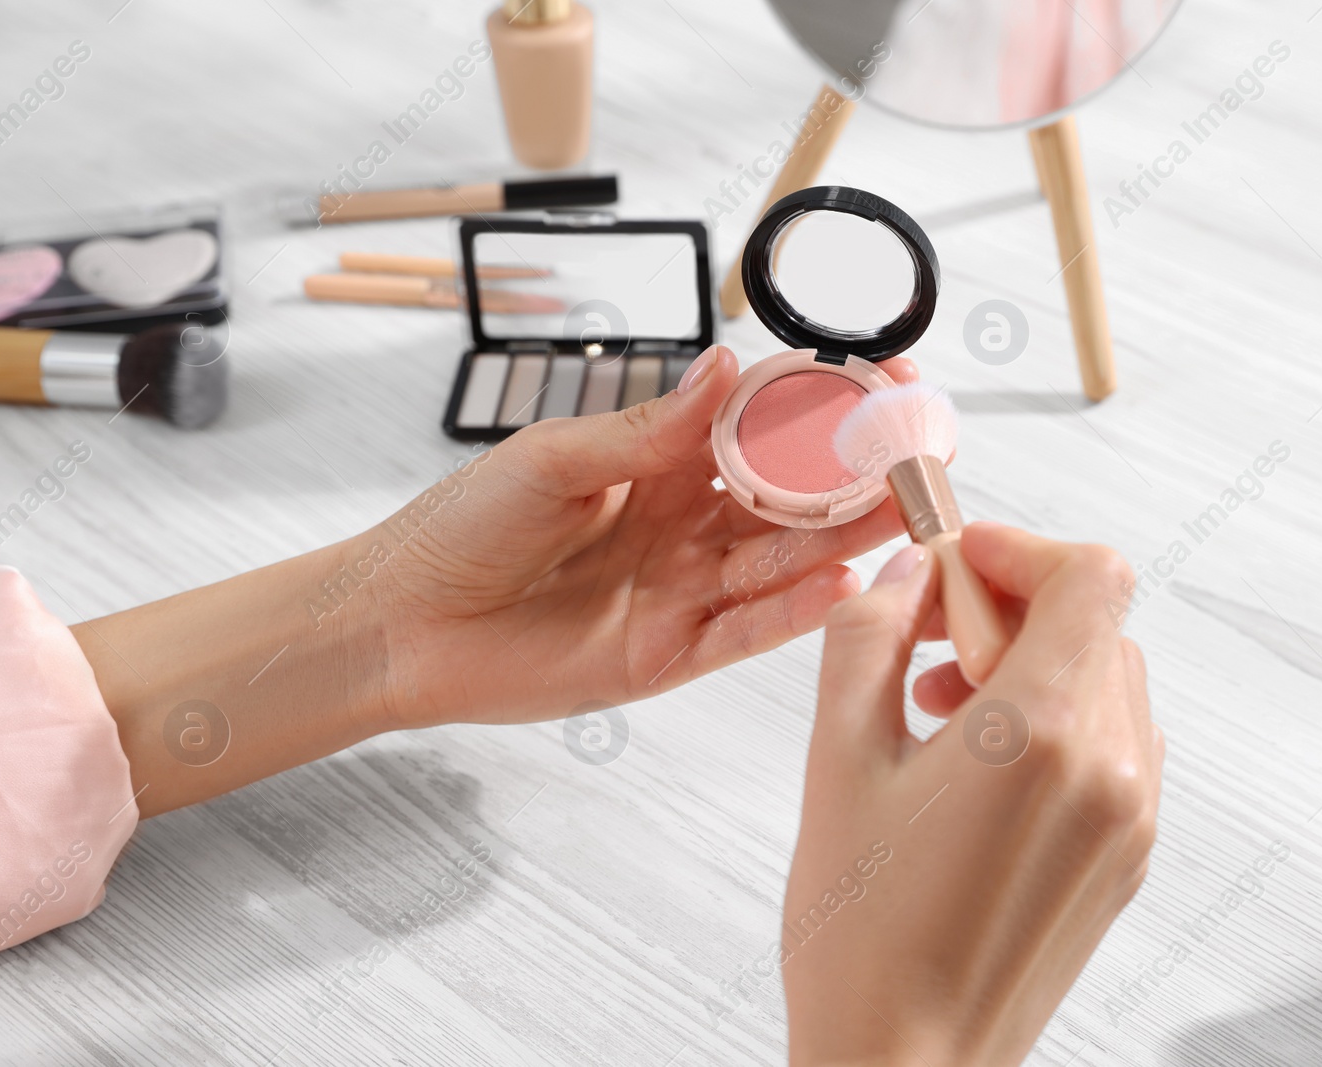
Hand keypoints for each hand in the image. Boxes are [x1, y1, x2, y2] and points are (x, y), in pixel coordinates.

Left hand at [369, 344, 917, 727]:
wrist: (401, 622)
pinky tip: (838, 584)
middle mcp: (686, 523)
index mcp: (661, 462)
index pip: (760, 423)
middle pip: (789, 496)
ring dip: (843, 536)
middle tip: (920, 450)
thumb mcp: (552, 458)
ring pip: (780, 561)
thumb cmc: (462, 526)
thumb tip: (726, 364)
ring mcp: (683, 590)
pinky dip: (791, 612)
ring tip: (905, 508)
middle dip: (855, 473)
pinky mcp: (669, 653)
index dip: (820, 401)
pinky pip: (743, 631)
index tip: (883, 376)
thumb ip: (647, 428)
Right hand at [781, 523, 1162, 1065]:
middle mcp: (1110, 772)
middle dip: (1013, 608)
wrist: (907, 1063)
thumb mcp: (837, 762)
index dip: (1020, 548)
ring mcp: (1130, 819)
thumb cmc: (864, 939)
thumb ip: (869, 639)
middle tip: (931, 642)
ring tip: (945, 709)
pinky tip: (979, 763)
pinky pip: (1113, 743)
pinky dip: (1056, 721)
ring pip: (1107, 679)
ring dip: (1033, 664)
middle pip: (1097, 623)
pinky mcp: (1127, 855)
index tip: (958, 565)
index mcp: (1042, 736)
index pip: (1090, 576)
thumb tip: (905, 575)